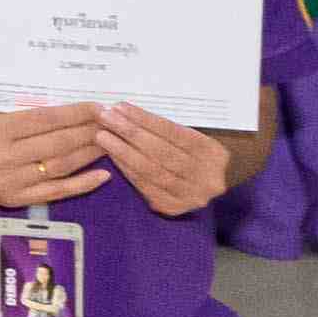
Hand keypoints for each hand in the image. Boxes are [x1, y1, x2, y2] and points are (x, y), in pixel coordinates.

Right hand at [0, 103, 113, 210]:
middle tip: (113, 123)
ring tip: (112, 143)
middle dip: (90, 132)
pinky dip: (82, 184)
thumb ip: (21, 117)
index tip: (99, 107)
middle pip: (58, 143)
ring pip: (61, 166)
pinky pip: (55, 192)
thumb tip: (68, 114)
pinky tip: (103, 174)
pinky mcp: (13, 200)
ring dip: (90, 154)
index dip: (76, 113)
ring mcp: (8, 182)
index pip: (46, 120)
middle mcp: (1, 157)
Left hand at [94, 101, 238, 221]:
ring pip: (152, 170)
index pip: (176, 133)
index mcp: (214, 154)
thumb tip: (125, 113)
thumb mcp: (188, 141)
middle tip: (107, 118)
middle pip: (163, 152)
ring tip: (103, 135)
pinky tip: (112, 155)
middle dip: (131, 132)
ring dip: (123, 151)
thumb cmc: (188, 157)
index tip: (121, 107)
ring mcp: (191, 196)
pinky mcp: (173, 208)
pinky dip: (126, 169)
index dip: (146, 119)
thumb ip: (163, 130)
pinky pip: (145, 186)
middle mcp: (207, 177)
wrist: (200, 191)